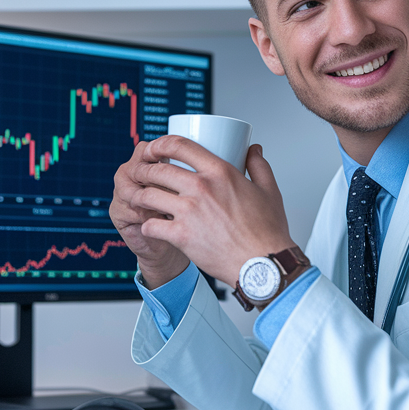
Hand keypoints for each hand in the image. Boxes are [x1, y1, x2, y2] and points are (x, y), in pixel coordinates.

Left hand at [126, 136, 295, 286]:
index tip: (154, 150)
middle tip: (140, 174)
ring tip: (140, 198)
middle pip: (157, 169)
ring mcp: (189, 212)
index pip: (180, 146)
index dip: (160, 144)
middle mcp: (201, 188)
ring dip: (139, 195)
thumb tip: (253, 149)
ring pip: (148, 195)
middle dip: (143, 170)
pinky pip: (151, 225)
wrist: (263, 264)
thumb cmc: (267, 232)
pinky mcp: (181, 235)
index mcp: (220, 172)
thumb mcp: (269, 191)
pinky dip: (146, 225)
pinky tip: (150, 226)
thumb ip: (259, 165)